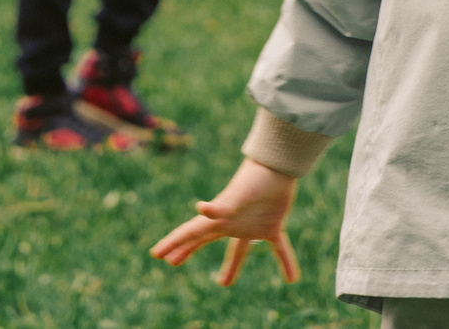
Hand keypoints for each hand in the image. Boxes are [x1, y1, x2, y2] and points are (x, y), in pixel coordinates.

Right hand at [149, 159, 300, 286]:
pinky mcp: (273, 224)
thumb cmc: (255, 178)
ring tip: (223, 283)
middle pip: (205, 239)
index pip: (190, 233)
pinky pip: (279, 247)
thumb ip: (220, 207)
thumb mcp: (235, 196)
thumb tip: (200, 209)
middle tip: (173, 262)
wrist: (279, 165)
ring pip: (239, 250)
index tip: (156, 254)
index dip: (173, 244)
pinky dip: (286, 262)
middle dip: (188, 250)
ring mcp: (252, 224)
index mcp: (219, 218)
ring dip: (231, 267)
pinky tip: (292, 278)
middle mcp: (232, 222)